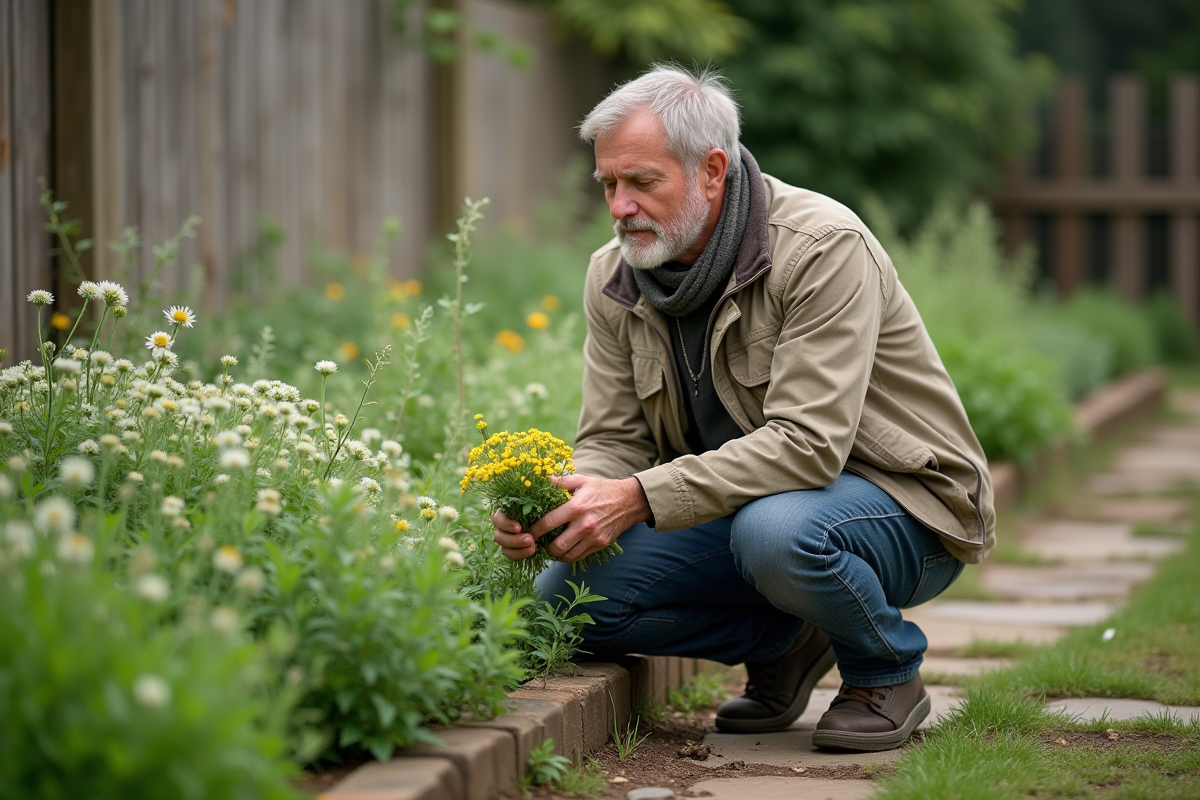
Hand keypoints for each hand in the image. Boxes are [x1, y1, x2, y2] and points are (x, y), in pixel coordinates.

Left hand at [490, 474, 651, 563]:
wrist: (630, 501)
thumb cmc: (602, 489)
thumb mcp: (582, 481)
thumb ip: (560, 481)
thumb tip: (541, 479)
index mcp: (576, 507)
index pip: (548, 523)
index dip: (533, 530)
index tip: (526, 532)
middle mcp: (584, 524)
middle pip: (556, 546)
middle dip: (543, 547)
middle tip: (538, 543)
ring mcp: (593, 537)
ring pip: (567, 555)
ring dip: (556, 554)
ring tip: (551, 546)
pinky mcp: (600, 545)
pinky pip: (579, 557)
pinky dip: (569, 556)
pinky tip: (565, 549)